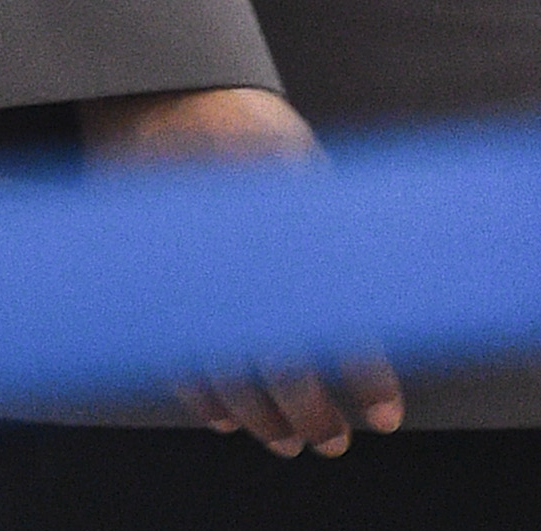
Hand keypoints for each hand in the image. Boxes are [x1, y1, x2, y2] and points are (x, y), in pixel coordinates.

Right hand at [78, 87, 404, 454]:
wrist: (161, 98)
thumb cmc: (251, 130)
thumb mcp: (306, 167)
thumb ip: (331, 230)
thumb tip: (376, 298)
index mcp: (291, 220)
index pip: (338, 319)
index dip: (364, 375)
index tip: (387, 414)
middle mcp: (238, 254)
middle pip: (279, 361)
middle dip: (311, 410)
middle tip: (335, 442)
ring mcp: (189, 272)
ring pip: (226, 372)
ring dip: (259, 416)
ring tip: (290, 442)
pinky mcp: (152, 282)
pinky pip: (177, 354)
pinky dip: (203, 394)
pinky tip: (226, 419)